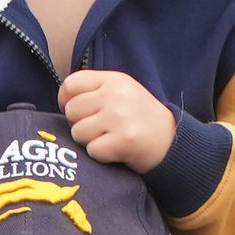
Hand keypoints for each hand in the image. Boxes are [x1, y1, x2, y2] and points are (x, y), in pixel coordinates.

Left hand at [58, 70, 175, 173]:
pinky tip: (115, 150)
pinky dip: (101, 155)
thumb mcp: (122, 92)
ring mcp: (120, 117)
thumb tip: (62, 100)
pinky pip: (92, 151)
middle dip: (79, 124)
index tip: (77, 112)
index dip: (66, 100)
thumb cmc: (139, 118)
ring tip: (109, 139)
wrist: (172, 141)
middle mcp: (116, 95)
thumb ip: (94, 90)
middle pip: (71, 111)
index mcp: (114, 80)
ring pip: (78, 132)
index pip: (71, 84)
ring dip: (89, 141)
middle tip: (99, 129)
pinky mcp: (123, 141)